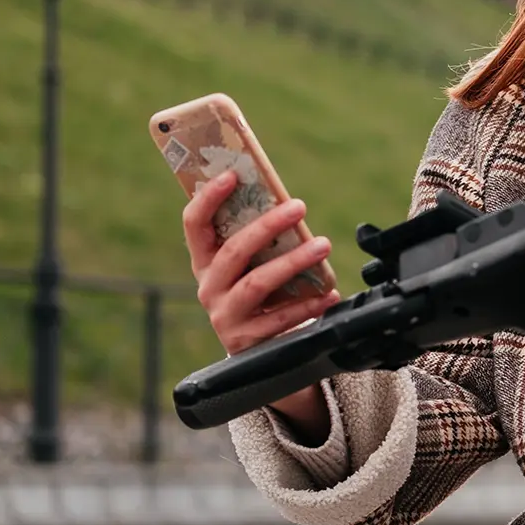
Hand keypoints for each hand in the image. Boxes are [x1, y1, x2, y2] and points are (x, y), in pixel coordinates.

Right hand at [183, 172, 340, 437]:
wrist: (257, 350)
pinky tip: (330, 292)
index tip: (232, 174)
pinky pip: (281, 319)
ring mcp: (225, 316)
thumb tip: (286, 201)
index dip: (208, 198)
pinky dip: (310, 304)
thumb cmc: (259, 293)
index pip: (194, 224)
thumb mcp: (250, 265)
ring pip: (258, 284)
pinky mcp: (247, 341)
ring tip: (323, 245)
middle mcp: (209, 288)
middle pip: (233, 251)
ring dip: (293, 262)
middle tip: (299, 206)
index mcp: (204, 261)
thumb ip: (258, 239)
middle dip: (268, 226)